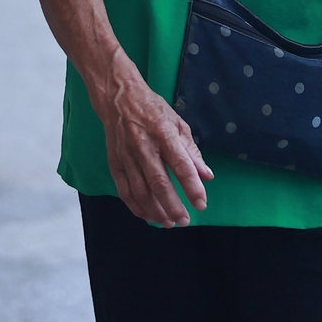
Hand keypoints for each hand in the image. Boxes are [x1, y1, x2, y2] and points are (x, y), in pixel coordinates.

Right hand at [95, 55, 212, 226]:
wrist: (119, 98)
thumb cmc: (153, 110)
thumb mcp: (178, 123)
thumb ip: (192, 152)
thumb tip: (207, 176)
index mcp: (164, 134)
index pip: (181, 166)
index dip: (192, 187)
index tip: (201, 204)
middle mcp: (144, 147)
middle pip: (159, 183)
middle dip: (173, 206)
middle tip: (184, 221)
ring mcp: (127, 156)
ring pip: (140, 191)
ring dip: (155, 211)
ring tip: (168, 223)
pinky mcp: (115, 163)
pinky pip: (124, 191)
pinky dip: (136, 207)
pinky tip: (147, 216)